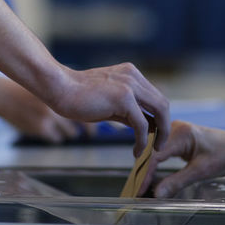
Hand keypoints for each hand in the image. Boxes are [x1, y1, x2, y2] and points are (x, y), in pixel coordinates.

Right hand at [0, 79, 86, 142]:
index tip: (96, 126)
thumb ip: (63, 96)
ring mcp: (50, 117)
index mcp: (62, 92)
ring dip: (68, 132)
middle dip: (84, 130)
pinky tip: (47, 129)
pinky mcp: (40, 128)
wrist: (3, 95)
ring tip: (62, 127)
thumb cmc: (26, 91)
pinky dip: (54, 135)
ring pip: (69, 133)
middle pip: (81, 123)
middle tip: (88, 133)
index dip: (93, 119)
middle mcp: (58, 104)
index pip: (85, 109)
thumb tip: (83, 108)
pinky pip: (56, 138)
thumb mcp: (46, 88)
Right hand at [47, 63, 169, 156]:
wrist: (59, 88)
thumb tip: (143, 126)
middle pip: (162, 103)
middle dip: (164, 126)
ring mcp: (130, 86)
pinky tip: (136, 151)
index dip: (159, 117)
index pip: (155, 96)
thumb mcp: (109, 100)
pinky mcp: (123, 98)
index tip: (156, 134)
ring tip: (153, 149)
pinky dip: (143, 140)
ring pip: (159, 111)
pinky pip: (142, 124)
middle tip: (159, 144)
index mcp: (131, 73)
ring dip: (160, 133)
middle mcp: (133, 76)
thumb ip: (127, 109)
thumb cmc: (78, 96)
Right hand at [137, 121, 224, 197]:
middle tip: (135, 188)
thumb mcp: (201, 171)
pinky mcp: (177, 138)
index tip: (139, 189)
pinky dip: (155, 163)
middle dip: (142, 169)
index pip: (155, 154)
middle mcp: (174, 128)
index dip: (145, 173)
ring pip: (154, 150)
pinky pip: (161, 150)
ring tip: (140, 183)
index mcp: (180, 133)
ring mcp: (175, 131)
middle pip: (151, 150)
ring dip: (147, 166)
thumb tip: (156, 195)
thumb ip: (177, 182)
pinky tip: (149, 174)